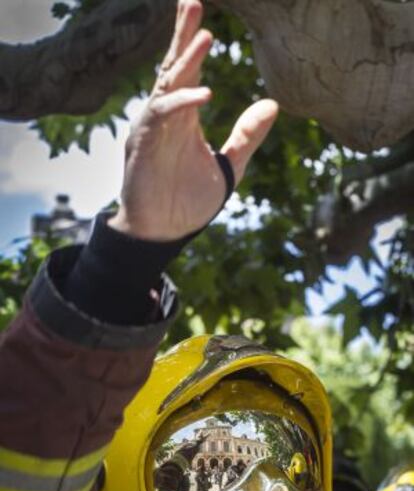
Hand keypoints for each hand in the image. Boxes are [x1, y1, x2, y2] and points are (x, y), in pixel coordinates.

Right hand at [109, 0, 277, 240]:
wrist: (164, 233)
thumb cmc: (189, 201)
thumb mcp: (229, 166)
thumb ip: (247, 136)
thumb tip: (273, 104)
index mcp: (184, 118)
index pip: (187, 72)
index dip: (191, 42)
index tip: (201, 12)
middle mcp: (166, 118)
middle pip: (173, 68)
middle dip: (183, 36)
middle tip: (193, 1)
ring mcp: (152, 130)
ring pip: (166, 86)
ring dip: (184, 60)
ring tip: (205, 35)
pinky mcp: (144, 146)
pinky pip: (161, 117)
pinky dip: (181, 103)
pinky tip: (204, 93)